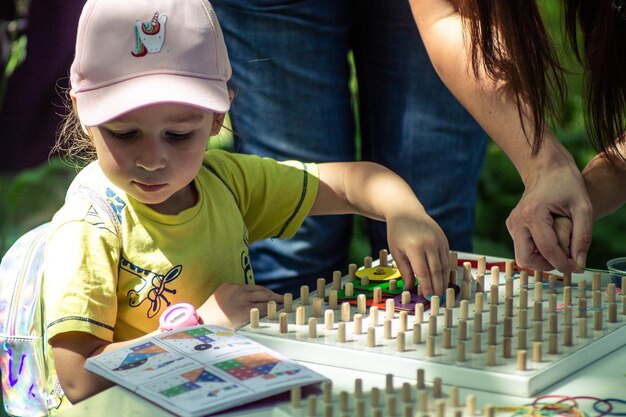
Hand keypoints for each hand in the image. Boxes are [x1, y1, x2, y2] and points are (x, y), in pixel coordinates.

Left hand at [197, 283, 283, 328]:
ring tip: (276, 296)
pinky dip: (254, 290)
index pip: (266, 307)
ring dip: (267, 292)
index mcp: (244, 310)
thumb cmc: (222, 329)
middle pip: (264, 295)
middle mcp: (240, 297)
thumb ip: (255, 320)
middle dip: (276, 297)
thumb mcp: (240, 328)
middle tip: (286, 299)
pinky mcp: (229, 284)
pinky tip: (260, 294)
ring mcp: (234, 288)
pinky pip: (246, 286)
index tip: (285, 307)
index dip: (276, 307)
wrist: (201, 320)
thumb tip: (270, 316)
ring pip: (257, 288)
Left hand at [386, 212, 449, 297]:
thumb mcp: (396, 252)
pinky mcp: (444, 239)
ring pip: (444, 265)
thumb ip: (404, 271)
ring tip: (441, 292)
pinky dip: (446, 270)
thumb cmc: (398, 233)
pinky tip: (443, 279)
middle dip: (437, 287)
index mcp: (415, 247)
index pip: (423, 272)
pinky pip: (447, 258)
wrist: (406, 211)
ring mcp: (439, 241)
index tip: (427, 297)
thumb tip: (410, 288)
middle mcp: (429, 244)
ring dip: (443, 280)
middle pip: (436, 271)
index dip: (426, 287)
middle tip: (437, 299)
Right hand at [506, 158, 591, 272]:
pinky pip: (523, 248)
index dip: (564, 264)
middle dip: (547, 265)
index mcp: (533, 215)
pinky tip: (552, 240)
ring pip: (523, 256)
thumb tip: (579, 264)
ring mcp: (512, 224)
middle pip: (527, 259)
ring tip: (561, 248)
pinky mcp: (512, 226)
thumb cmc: (567, 185)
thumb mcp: (583, 208)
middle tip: (566, 261)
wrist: (547, 170)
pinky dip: (537, 251)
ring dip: (542, 259)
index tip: (578, 268)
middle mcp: (517, 221)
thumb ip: (583, 237)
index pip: (546, 250)